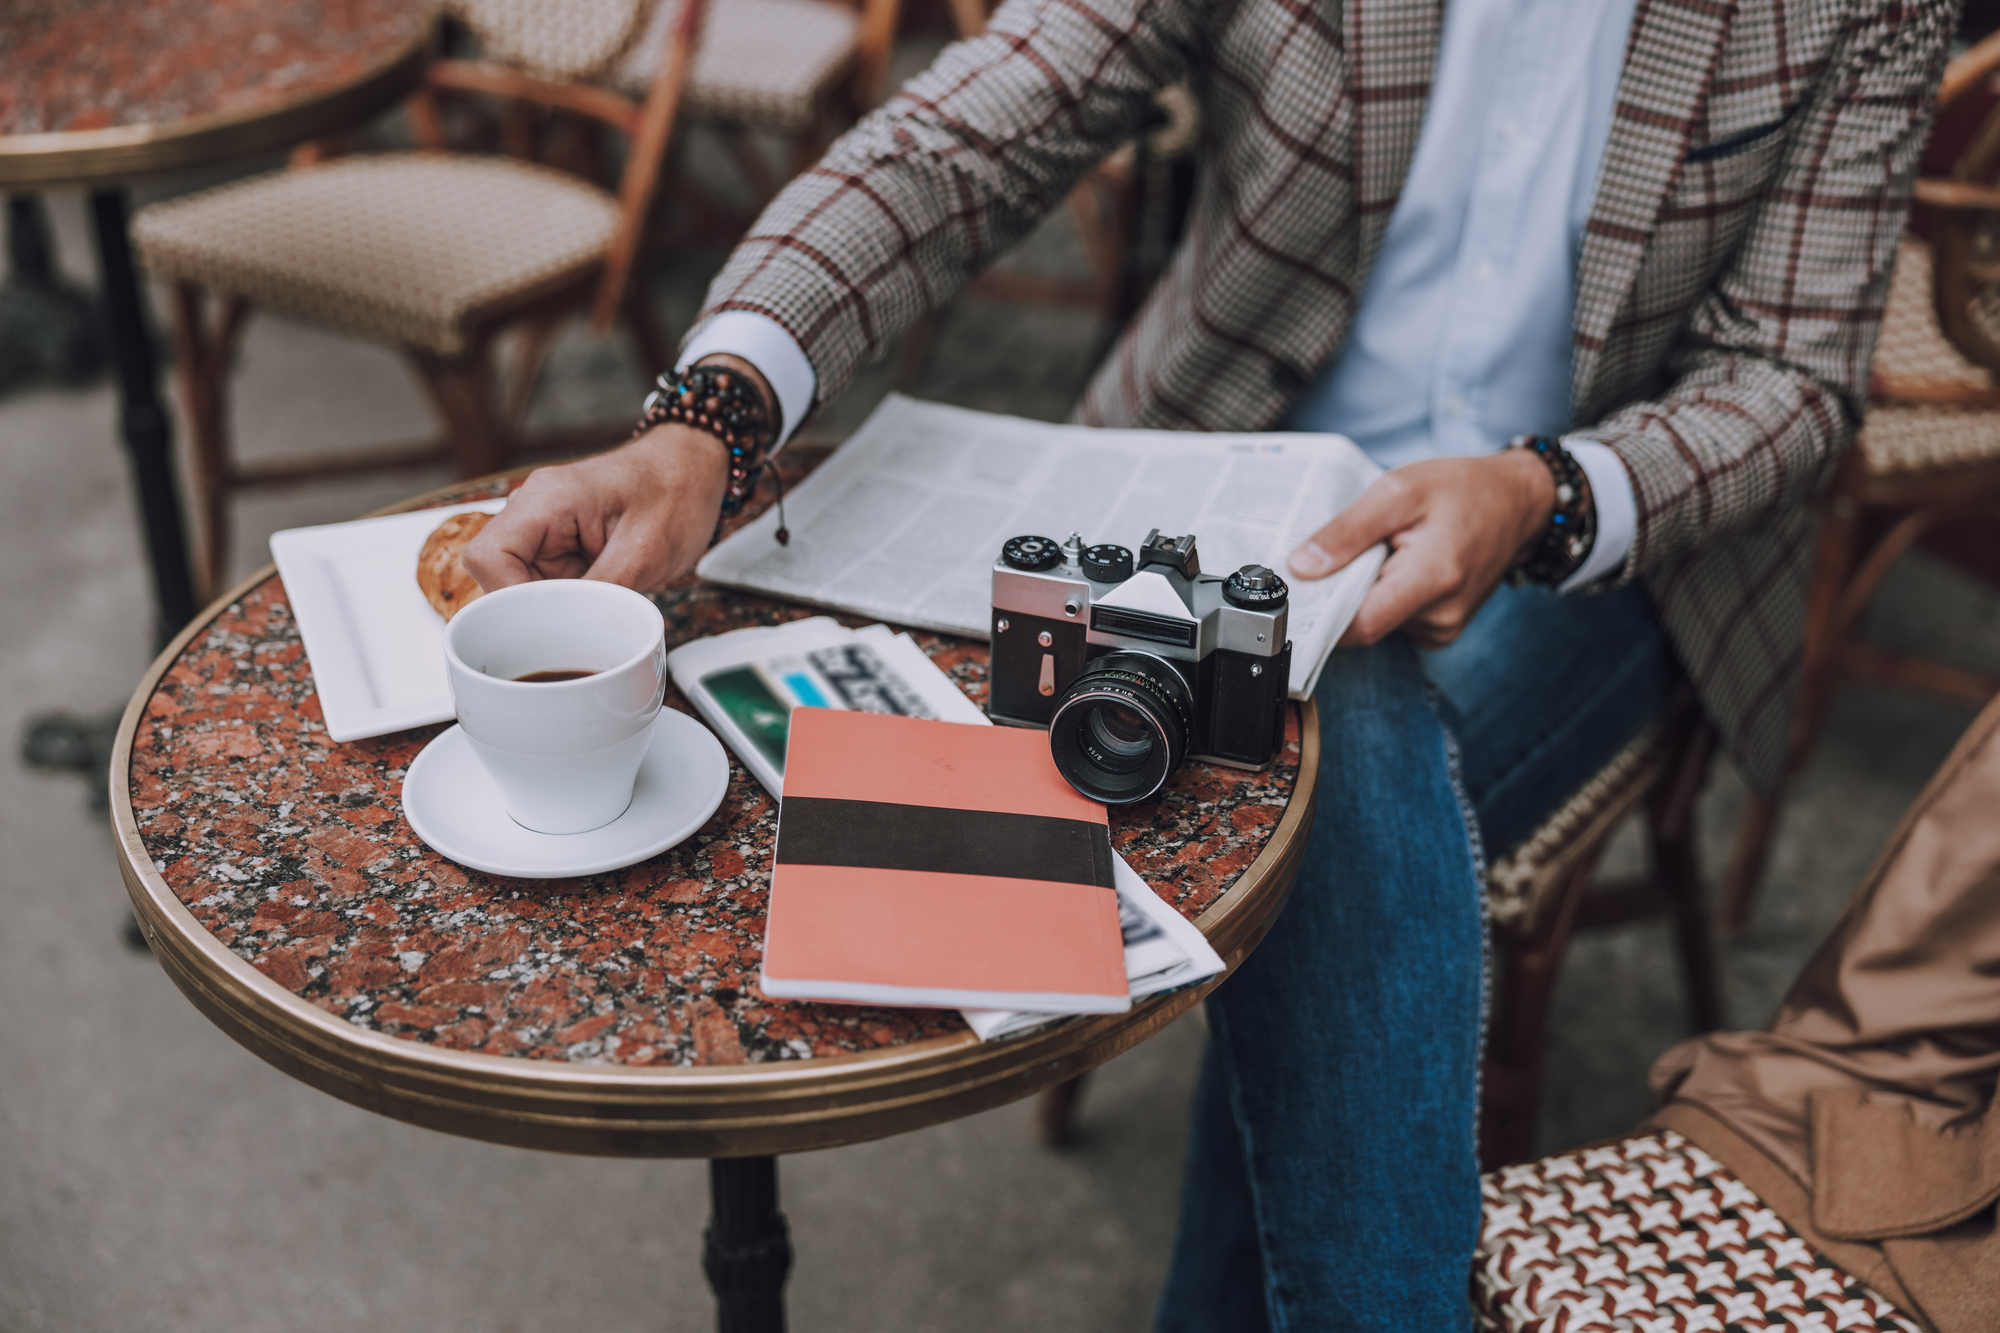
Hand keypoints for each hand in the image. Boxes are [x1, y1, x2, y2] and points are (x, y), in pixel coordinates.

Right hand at [463, 356, 771, 593]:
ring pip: (522, 583)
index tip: (549, 619)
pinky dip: (570, 597)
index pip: (487, 557)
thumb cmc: (677, 492)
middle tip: (582, 617)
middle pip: (497, 574)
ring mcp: (544, 525)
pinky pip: (547, 581)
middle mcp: (534, 509)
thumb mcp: (645, 551)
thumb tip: (567, 633)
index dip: (509, 597)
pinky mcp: (559, 542)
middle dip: (536, 606)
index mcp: (545, 500)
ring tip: (602, 597)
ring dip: (557, 603)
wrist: (695, 467)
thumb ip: (599, 592)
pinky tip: (601, 593)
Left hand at [1285, 451, 1555, 648]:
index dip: (1320, 610)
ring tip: (1378, 550)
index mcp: (1433, 580)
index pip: (1357, 626)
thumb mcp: (1397, 491)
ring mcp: (1444, 627)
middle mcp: (1440, 616)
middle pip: (1363, 624)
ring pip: (1377, 621)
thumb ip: (1347, 531)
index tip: (1297, 588)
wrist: (1519, 502)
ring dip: (1364, 590)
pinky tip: (1394, 563)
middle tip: (1332, 554)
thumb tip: (1301, 568)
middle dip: (1340, 593)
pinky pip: (1395, 619)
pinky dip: (1384, 594)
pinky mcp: (1442, 628)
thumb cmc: (1462, 489)